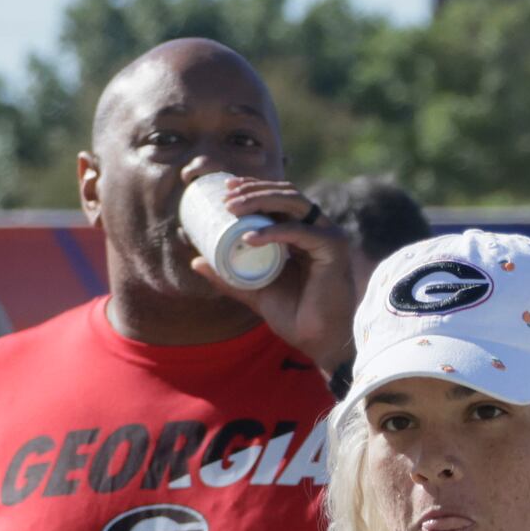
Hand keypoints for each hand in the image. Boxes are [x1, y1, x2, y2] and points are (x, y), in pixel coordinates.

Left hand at [199, 180, 366, 371]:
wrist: (317, 342)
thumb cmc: (294, 317)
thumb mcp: (254, 290)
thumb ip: (229, 276)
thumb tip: (195, 262)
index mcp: (302, 233)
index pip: (279, 199)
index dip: (254, 188)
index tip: (226, 189)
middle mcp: (317, 229)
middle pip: (285, 194)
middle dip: (253, 190)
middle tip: (225, 199)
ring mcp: (327, 235)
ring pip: (293, 203)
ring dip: (260, 200)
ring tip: (232, 209)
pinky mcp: (333, 247)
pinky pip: (299, 231)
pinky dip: (273, 231)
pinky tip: (249, 237)